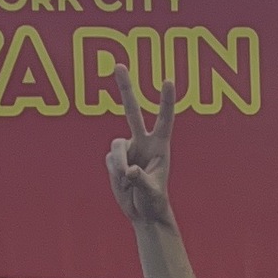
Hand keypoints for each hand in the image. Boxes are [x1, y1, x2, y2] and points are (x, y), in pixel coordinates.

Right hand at [105, 68, 176, 232]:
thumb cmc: (154, 200)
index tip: (167, 80)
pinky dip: (114, 174)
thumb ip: (140, 179)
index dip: (165, 100)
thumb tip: (129, 169)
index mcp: (160, 146)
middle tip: (119, 65)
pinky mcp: (115, 158)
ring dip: (119, 164)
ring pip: (116, 146)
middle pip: (132, 111)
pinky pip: (110, 161)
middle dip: (125, 88)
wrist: (143, 212)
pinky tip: (123, 183)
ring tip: (127, 181)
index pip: (164, 119)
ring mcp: (128, 149)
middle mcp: (143, 142)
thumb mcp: (152, 192)